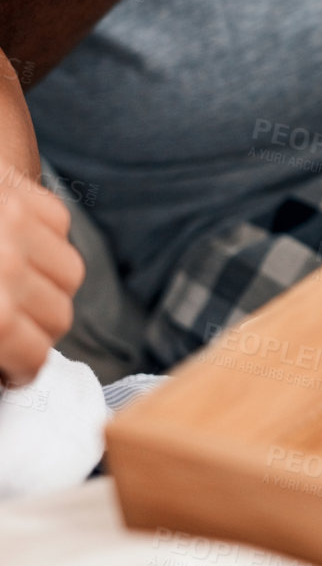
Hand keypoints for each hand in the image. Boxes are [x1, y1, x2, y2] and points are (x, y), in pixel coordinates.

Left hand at [0, 179, 82, 387]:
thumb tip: (1, 368)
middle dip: (34, 331)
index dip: (19, 370)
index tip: (8, 371)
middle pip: (59, 318)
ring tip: (13, 287)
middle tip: (8, 333)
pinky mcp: (26, 194)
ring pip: (70, 274)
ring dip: (47, 286)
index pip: (34, 357)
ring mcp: (19, 225)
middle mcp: (8, 268)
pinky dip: (44, 242)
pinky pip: (61, 229)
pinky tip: (13, 247)